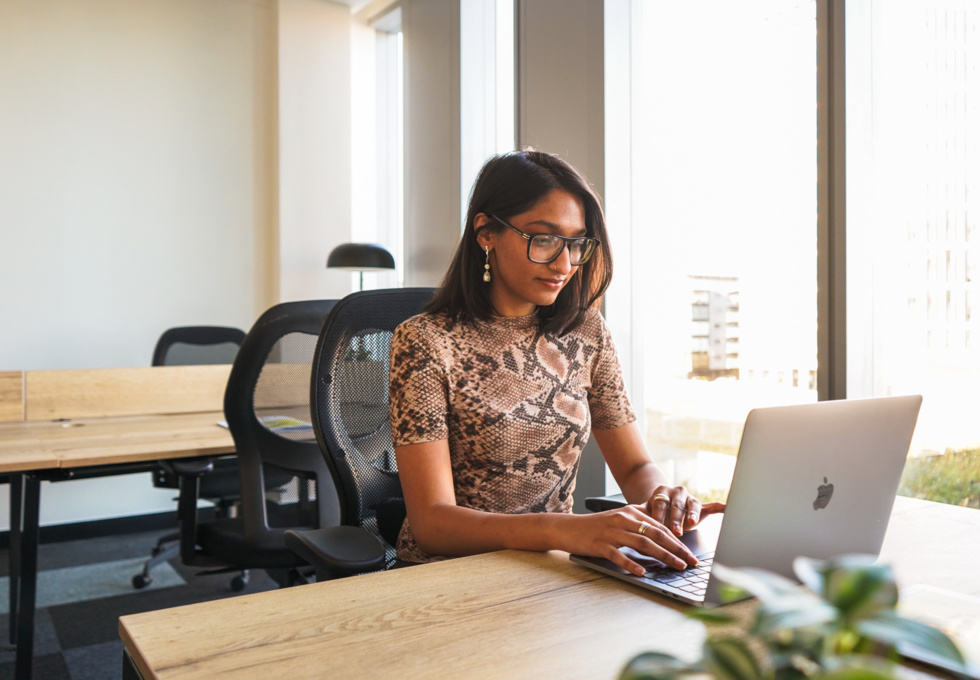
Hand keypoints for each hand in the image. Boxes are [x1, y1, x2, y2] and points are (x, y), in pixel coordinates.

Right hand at [565, 505, 699, 576]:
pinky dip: (631, 564)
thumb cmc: (597, 527)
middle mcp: (623, 520)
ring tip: (677, 566)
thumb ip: (640, 521)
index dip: (678, 541)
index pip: (660, 527)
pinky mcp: (600, 545)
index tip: (690, 554)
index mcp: (631, 513)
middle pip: (656, 534)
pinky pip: (619, 555)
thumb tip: (664, 531)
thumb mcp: (620, 519)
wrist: (568, 528)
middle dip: (677, 549)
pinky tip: (642, 572)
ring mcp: (611, 532)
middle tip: (691, 562)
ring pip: (642, 544)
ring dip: (663, 556)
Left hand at [644, 485, 725, 536]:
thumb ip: (639, 513)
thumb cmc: (653, 511)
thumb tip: (626, 514)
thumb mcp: (644, 511)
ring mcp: (690, 499)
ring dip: (692, 514)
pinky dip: (720, 507)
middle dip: (676, 519)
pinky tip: (727, 508)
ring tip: (692, 522)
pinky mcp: (701, 506)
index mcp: (661, 492)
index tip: (656, 526)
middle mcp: (677, 493)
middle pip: (677, 506)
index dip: (658, 516)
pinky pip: (712, 506)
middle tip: (675, 531)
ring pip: (692, 505)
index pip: (660, 504)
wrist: (664, 504)